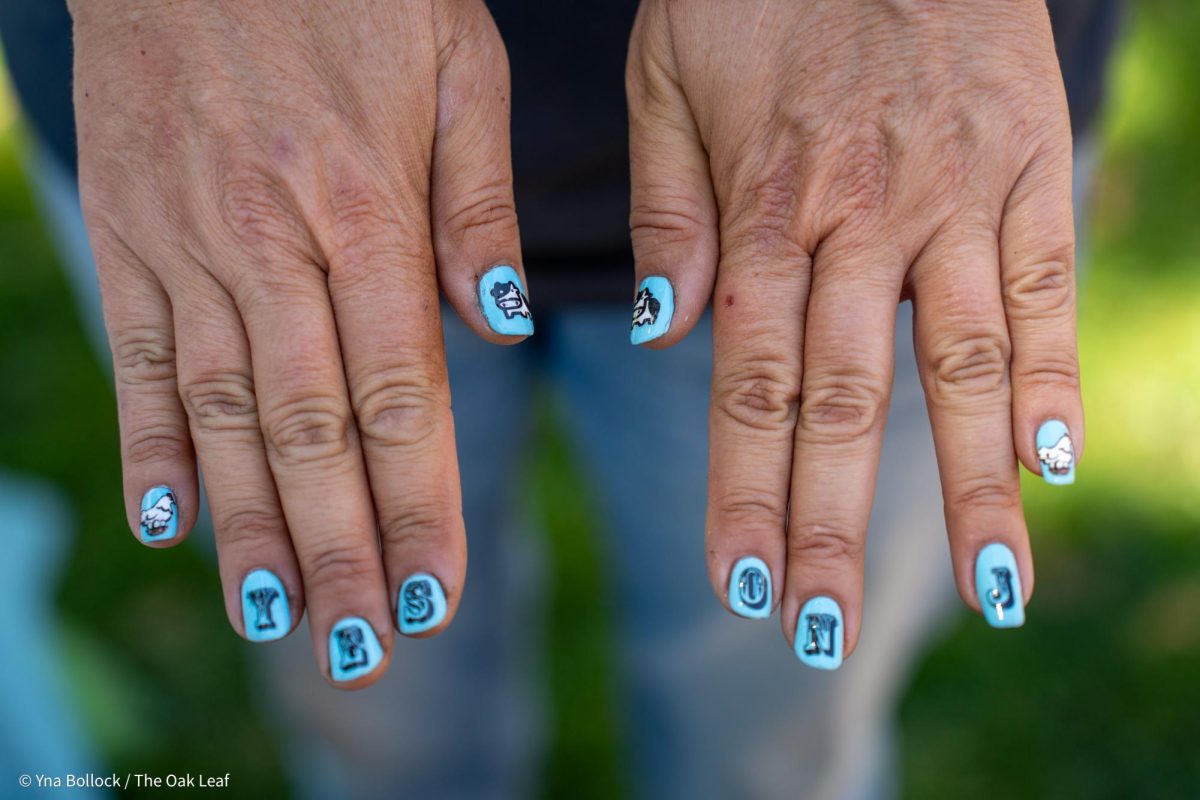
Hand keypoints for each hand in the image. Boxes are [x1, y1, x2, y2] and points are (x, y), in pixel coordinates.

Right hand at [72, 0, 526, 686]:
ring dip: (250, 525)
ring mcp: (186, 239)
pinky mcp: (126, 227)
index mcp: (368, 207)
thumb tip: (496, 324)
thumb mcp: (458, 62)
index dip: (417, 503)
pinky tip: (166, 522)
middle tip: (367, 646)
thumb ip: (477, 203)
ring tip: (279, 616)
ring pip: (224, 411)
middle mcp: (272, 240)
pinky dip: (151, 442)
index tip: (434, 593)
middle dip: (344, 547)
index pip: (401, 392)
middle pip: (313, 428)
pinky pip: (140, 353)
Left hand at [627, 0, 1081, 663]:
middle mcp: (864, 219)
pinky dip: (1054, 375)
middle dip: (833, 526)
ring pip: (963, 365)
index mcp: (766, 208)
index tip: (740, 582)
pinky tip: (1056, 462)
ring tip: (990, 593)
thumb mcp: (665, 76)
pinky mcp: (1031, 164)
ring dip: (971, 488)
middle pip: (845, 401)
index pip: (749, 382)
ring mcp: (957, 196)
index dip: (746, 490)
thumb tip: (658, 334)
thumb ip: (666, 211)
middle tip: (823, 633)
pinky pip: (1047, 284)